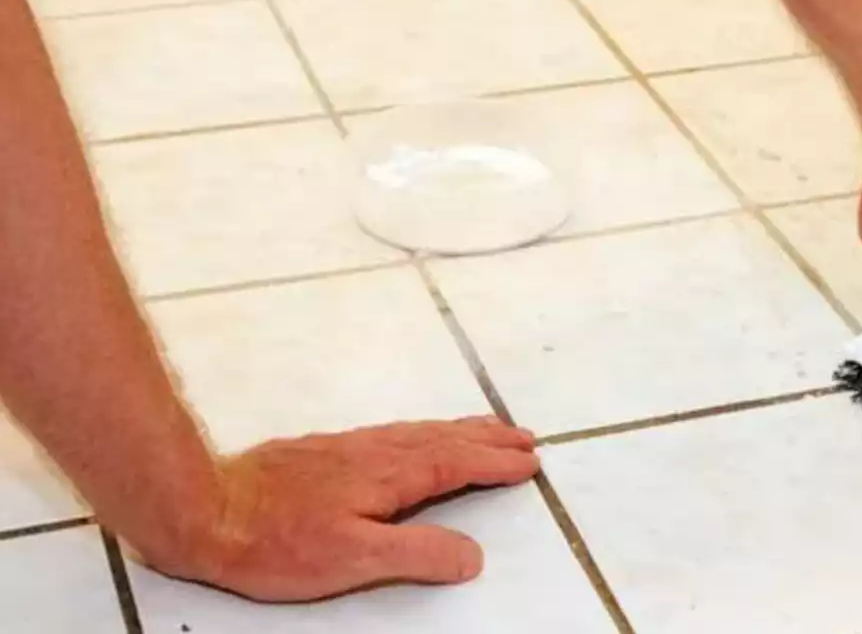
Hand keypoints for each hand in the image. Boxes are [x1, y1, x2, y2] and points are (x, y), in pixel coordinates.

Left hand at [156, 416, 539, 601]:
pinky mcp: (328, 452)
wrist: (207, 509)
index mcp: (390, 475)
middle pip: (446, 439)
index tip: (528, 462)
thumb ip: (417, 553)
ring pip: (421, 432)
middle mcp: (376, 452)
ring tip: (488, 430)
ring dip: (462, 431)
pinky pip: (397, 432)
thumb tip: (471, 556)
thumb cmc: (275, 542)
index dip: (495, 464)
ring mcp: (351, 448)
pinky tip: (418, 438)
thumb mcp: (354, 558)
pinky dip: (426, 431)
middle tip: (525, 438)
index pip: (457, 465)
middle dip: (489, 439)